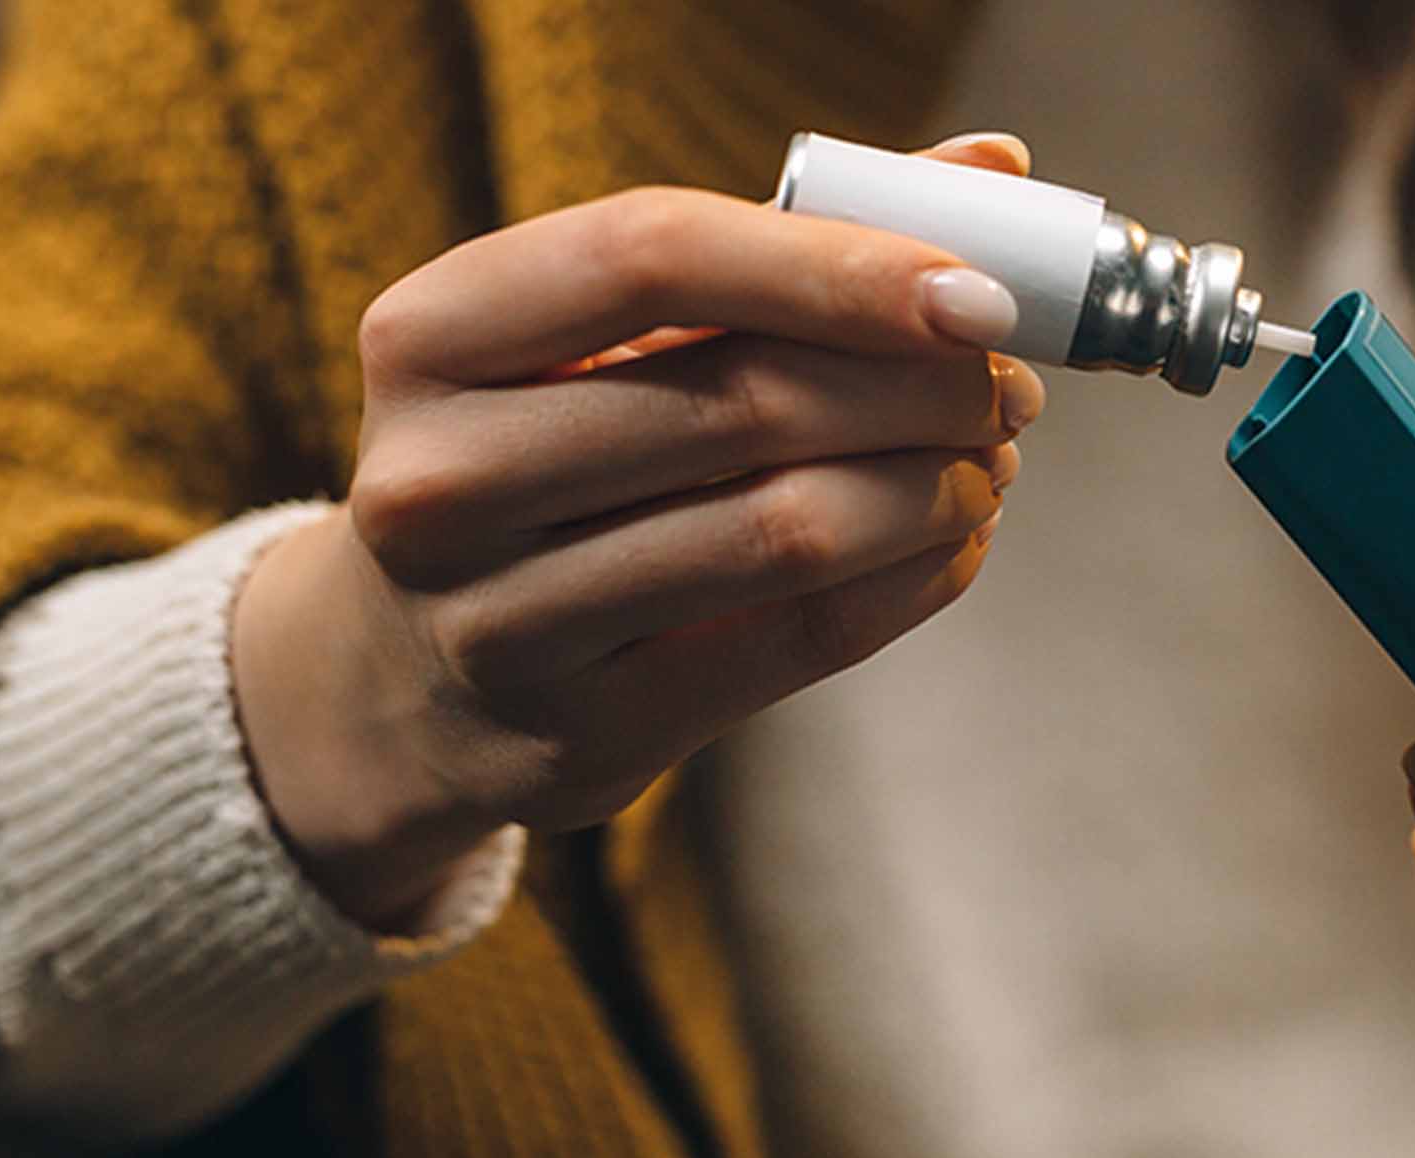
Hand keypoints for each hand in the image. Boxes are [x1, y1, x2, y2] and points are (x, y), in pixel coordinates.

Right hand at [233, 134, 1042, 928]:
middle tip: (1008, 388)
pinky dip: (913, 579)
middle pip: (746, 402)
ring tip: (989, 462)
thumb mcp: (613, 338)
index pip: (655, 254)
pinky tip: (954, 541)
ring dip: (934, 488)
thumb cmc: (550, 456)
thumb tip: (991, 167)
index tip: (978, 295)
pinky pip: (801, 642)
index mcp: (434, 333)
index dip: (839, 266)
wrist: (406, 676)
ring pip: (786, 530)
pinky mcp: (580, 732)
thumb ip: (791, 244)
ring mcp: (495, 620)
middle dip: (922, 390)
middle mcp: (438, 476)